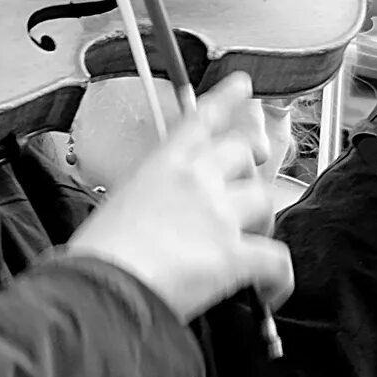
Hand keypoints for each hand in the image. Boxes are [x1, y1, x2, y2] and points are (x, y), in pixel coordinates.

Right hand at [64, 77, 292, 322]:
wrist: (99, 290)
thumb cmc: (97, 257)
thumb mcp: (115, 207)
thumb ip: (147, 201)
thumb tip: (157, 221)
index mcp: (160, 165)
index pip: (201, 119)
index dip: (227, 98)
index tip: (243, 85)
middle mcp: (195, 179)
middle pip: (243, 153)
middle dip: (251, 171)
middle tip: (249, 193)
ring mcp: (218, 214)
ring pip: (264, 200)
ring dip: (262, 222)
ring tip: (250, 245)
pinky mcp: (233, 253)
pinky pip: (277, 259)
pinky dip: (279, 279)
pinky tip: (270, 291)